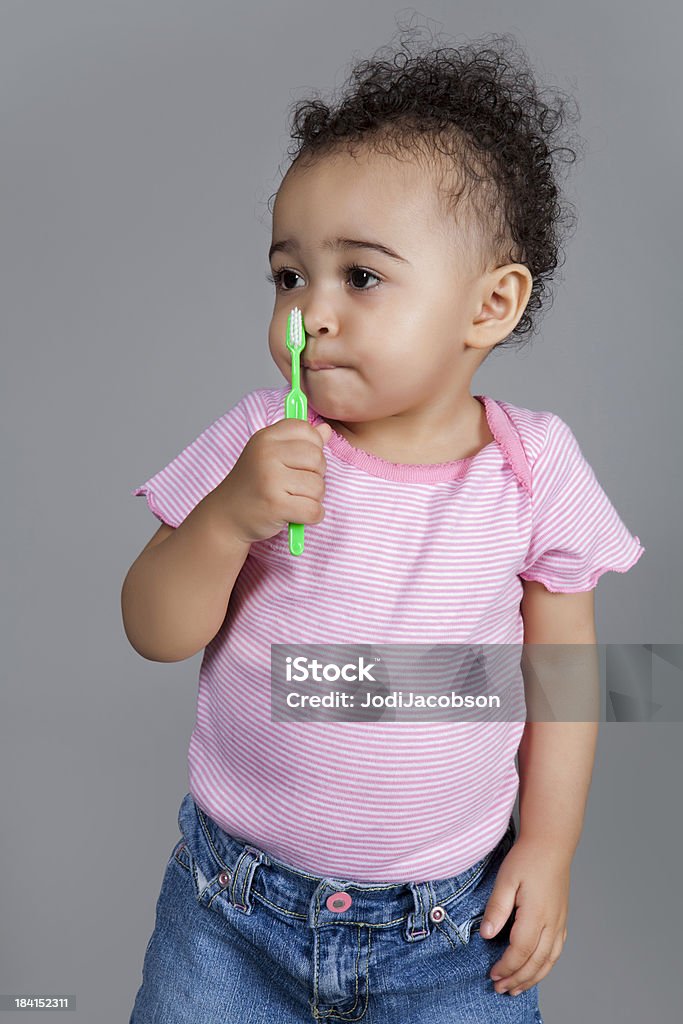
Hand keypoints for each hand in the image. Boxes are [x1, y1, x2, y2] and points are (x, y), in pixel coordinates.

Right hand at [215, 418, 332, 544]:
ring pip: (318, 487)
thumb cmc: (253, 485)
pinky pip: (314, 510)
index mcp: (266, 437)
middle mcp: (266, 454)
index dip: (313, 448)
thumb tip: (326, 429)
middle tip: (295, 485)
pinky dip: (311, 517)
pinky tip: (294, 514)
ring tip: (291, 500)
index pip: (308, 431)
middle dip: (315, 476)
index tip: (298, 463)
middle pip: (317, 459)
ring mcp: (270, 479)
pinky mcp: (276, 505)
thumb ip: (299, 441)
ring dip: (312, 499)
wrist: (226, 516)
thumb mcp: (270, 455)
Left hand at [480, 836, 570, 996]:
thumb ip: (496, 908)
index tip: (492, 975)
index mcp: (536, 914)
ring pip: (549, 960)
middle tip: (500, 989)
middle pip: (536, 962)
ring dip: (533, 977)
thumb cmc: (527, 857)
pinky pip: (557, 950)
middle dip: (517, 979)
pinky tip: (536, 969)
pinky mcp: (562, 918)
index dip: (506, 967)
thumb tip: (486, 935)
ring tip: (517, 988)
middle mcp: (551, 922)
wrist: (552, 843)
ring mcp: (560, 921)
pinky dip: (546, 965)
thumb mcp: (506, 879)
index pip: (520, 951)